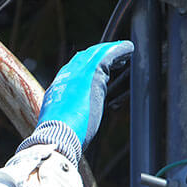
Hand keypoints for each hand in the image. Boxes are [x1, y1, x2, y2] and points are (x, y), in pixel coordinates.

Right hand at [19, 41, 134, 162]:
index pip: (72, 71)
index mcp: (57, 88)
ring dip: (111, 51)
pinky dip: (119, 51)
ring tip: (124, 51)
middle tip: (114, 56)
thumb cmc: (60, 137)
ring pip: (96, 54)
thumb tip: (72, 123)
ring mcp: (78, 74)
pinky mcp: (92, 75)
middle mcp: (66, 76)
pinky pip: (108, 56)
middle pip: (84, 58)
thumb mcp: (60, 123)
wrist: (57, 135)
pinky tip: (129, 49)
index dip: (86, 66)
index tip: (98, 68)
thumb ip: (68, 116)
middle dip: (98, 55)